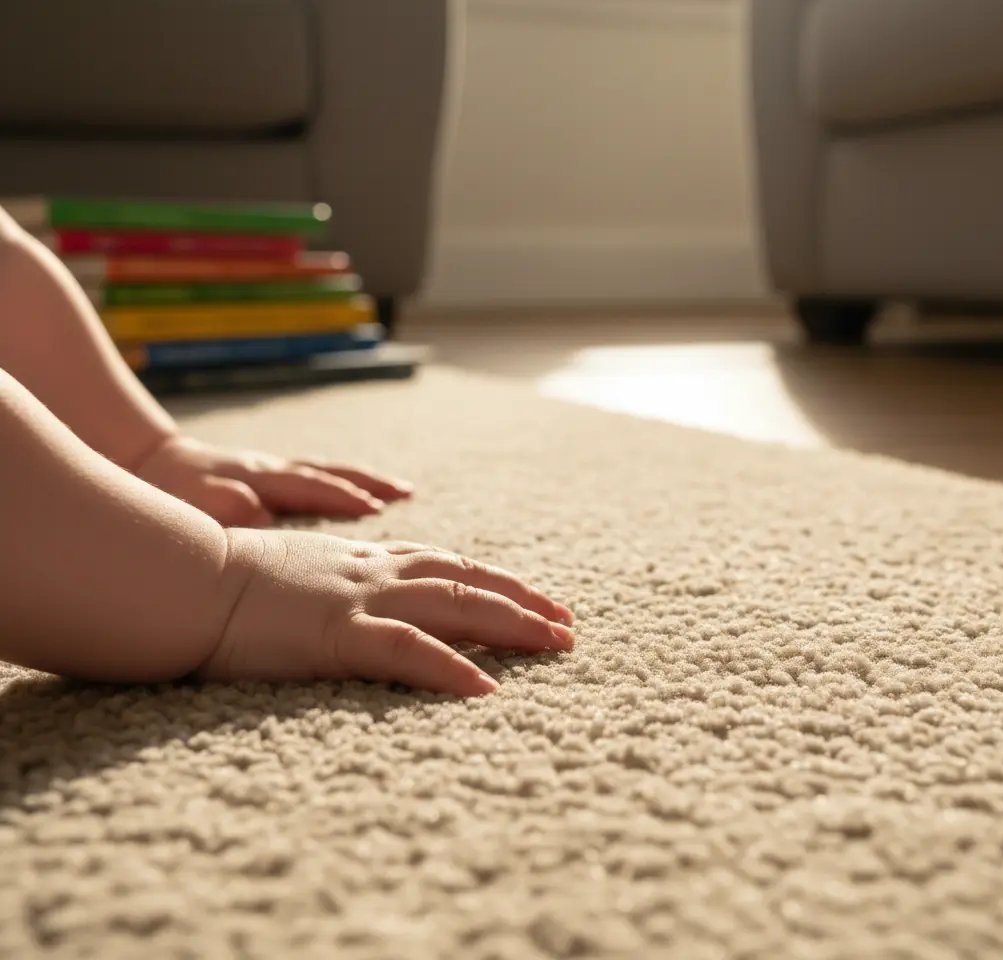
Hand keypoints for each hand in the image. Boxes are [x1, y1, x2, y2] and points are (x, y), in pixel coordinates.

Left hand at [134, 434, 411, 526]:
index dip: (339, 497)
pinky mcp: (270, 473)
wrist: (147, 461)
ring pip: (326, 471)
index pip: (305, 487)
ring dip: (364, 479)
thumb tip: (261, 513)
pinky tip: (364, 490)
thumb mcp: (183, 503)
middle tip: (406, 492)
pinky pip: (317, 474)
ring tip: (401, 489)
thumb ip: (221, 507)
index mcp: (253, 478)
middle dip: (368, 483)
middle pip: (326, 473)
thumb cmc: (166, 493)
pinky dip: (345, 480)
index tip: (374, 509)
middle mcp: (268, 470)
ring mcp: (271, 469)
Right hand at [199, 530, 574, 694]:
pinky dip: (450, 668)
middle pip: (467, 581)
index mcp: (364, 560)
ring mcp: (360, 598)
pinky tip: (487, 689)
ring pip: (455, 606)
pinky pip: (408, 651)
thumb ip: (337, 578)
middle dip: (523, 601)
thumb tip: (359, 597)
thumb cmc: (229, 579)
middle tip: (568, 624)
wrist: (186, 578)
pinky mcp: (337, 633)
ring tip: (557, 644)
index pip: (448, 566)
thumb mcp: (298, 571)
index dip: (495, 581)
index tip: (533, 597)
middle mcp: (374, 572)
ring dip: (512, 624)